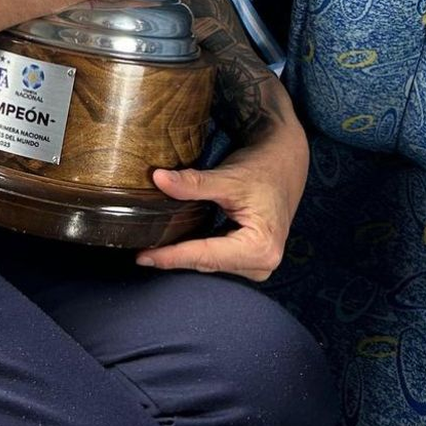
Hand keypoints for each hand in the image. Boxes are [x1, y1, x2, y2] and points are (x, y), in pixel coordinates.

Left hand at [135, 122, 309, 281]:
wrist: (286, 161)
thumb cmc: (263, 168)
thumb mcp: (228, 177)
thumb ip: (194, 183)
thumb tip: (158, 179)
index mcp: (261, 248)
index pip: (205, 255)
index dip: (172, 256)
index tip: (142, 256)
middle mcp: (262, 264)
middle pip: (207, 263)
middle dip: (175, 257)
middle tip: (139, 252)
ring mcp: (257, 264)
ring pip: (209, 263)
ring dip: (183, 255)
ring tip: (151, 248)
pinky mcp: (250, 257)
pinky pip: (216, 258)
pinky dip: (195, 250)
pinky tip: (173, 243)